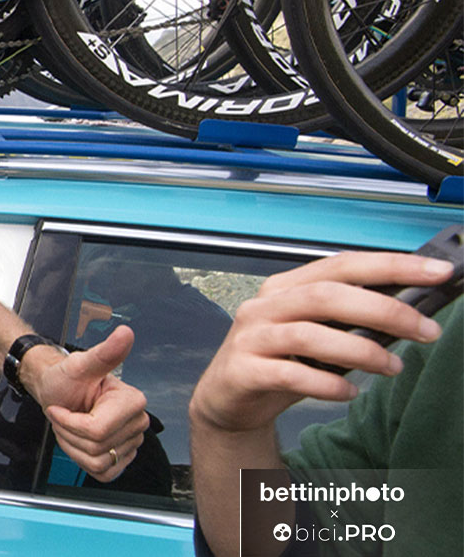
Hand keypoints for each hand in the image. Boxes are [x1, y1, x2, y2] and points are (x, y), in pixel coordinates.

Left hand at [30, 326, 149, 481]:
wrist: (59, 393)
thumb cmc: (66, 378)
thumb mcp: (79, 365)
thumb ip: (104, 353)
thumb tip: (125, 334)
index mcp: (133, 401)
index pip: (96, 430)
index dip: (70, 422)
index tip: (61, 408)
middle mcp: (138, 423)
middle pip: (96, 447)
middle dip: (70, 433)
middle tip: (67, 414)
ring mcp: (132, 443)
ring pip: (97, 461)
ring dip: (73, 446)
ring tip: (71, 425)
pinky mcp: (122, 459)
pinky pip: (101, 472)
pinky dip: (82, 458)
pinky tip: (79, 440)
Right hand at [189, 251, 449, 434]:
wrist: (227, 398)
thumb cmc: (279, 361)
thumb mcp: (315, 332)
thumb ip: (349, 318)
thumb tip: (410, 314)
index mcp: (287, 287)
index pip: (343, 265)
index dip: (391, 265)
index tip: (436, 272)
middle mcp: (267, 306)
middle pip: (327, 295)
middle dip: (384, 310)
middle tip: (425, 330)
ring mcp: (252, 337)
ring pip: (310, 334)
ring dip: (360, 351)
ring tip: (392, 367)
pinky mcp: (243, 370)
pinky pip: (290, 374)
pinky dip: (326, 384)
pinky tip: (349, 393)